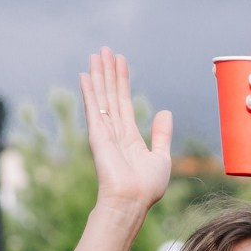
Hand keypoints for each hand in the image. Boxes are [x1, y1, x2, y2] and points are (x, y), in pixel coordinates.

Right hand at [79, 48, 171, 214]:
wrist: (133, 201)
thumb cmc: (146, 187)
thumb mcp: (161, 157)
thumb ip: (161, 134)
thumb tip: (165, 112)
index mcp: (129, 137)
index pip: (124, 102)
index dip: (123, 81)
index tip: (121, 62)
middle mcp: (115, 131)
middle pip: (111, 94)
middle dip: (109, 72)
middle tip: (106, 49)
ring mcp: (105, 132)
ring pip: (102, 96)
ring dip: (99, 75)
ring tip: (97, 54)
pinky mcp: (97, 135)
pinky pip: (93, 108)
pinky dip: (89, 91)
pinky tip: (85, 75)